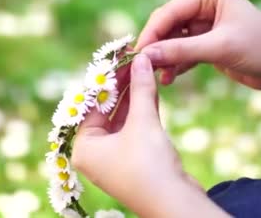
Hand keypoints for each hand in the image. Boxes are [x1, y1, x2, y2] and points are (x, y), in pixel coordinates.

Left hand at [72, 54, 227, 216]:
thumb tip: (141, 59)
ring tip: (143, 66)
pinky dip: (140, 109)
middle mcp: (95, 153)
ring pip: (121, 117)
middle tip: (133, 58)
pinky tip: (148, 87)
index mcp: (85, 147)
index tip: (119, 56)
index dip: (107, 78)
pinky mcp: (133, 159)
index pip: (92, 104)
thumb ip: (140, 89)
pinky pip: (133, 127)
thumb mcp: (143, 122)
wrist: (175, 203)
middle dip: (121, 84)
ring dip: (132, 94)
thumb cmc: (150, 166)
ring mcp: (114, 157)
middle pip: (106, 109)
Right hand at [136, 0, 260, 89]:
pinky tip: (168, 79)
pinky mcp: (205, 42)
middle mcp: (204, 3)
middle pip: (168, 24)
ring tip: (156, 77)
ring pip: (172, 39)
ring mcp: (204, 23)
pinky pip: (182, 51)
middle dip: (156, 46)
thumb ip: (181, 51)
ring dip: (164, 58)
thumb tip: (146, 56)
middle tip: (141, 68)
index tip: (137, 54)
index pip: (171, 11)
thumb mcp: (219, 48)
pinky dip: (175, 64)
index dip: (152, 32)